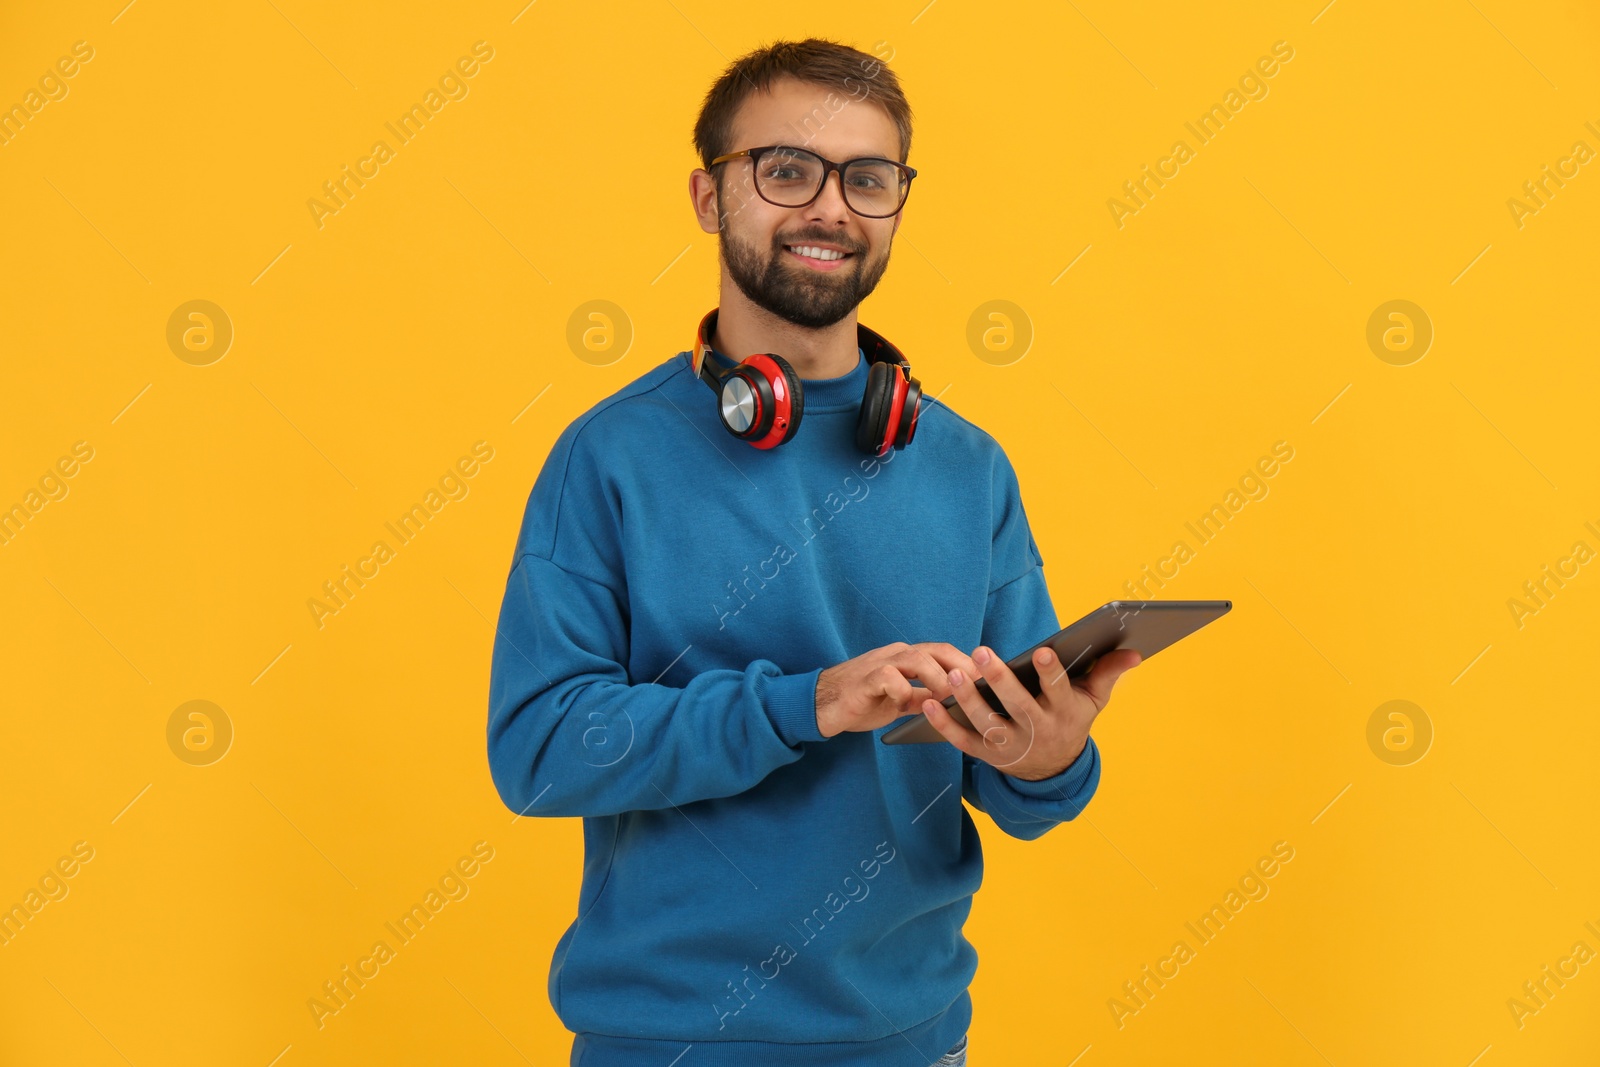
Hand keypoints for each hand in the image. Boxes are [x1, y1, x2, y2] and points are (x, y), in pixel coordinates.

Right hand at [815, 642, 976, 738]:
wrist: (821, 704)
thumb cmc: (863, 701)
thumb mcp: (900, 701)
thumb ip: (923, 697)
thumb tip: (955, 703)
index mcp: (906, 658)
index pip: (943, 652)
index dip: (967, 663)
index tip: (988, 680)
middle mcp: (895, 654)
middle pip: (935, 650)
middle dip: (959, 668)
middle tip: (976, 689)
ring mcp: (879, 663)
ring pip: (915, 658)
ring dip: (935, 678)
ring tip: (946, 699)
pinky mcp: (864, 679)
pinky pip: (888, 677)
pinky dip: (901, 690)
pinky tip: (904, 705)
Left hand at [919, 643, 1141, 779]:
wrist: (1052, 771)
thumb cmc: (1070, 720)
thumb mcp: (1092, 701)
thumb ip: (1107, 673)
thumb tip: (1133, 652)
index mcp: (1063, 716)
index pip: (1058, 692)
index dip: (1050, 674)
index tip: (1040, 652)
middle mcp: (1036, 733)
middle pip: (1017, 706)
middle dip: (999, 680)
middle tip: (981, 652)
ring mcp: (1009, 747)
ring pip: (986, 724)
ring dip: (967, 700)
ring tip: (953, 674)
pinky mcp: (986, 756)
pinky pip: (961, 741)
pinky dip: (943, 725)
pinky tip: (927, 704)